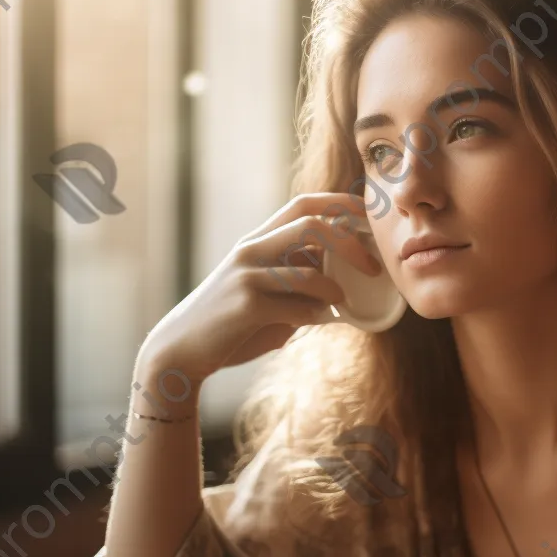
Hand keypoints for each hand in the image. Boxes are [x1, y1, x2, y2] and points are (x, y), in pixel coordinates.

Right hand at [137, 192, 380, 385]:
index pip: (304, 205)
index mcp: (259, 241)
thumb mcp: (268, 296)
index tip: (372, 218)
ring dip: (333, 288)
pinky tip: (322, 322)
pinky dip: (316, 315)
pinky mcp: (245, 305)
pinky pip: (295, 307)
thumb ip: (299, 285)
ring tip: (343, 302)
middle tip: (374, 266)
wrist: (182, 351)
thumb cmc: (234, 325)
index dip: (342, 204)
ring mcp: (246, 275)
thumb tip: (344, 287)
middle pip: (311, 225)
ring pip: (306, 269)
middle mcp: (251, 249)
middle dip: (350, 242)